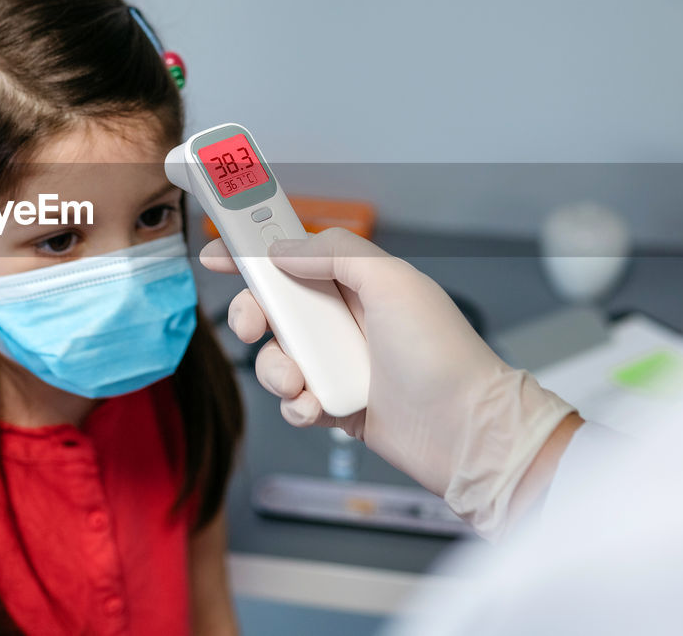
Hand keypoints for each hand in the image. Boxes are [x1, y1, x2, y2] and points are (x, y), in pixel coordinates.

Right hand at [200, 228, 576, 538]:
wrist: (465, 433)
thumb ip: (335, 252)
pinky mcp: (335, 406)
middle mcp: (344, 321)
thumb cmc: (442, 356)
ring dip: (276, 371)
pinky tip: (319, 409)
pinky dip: (297, 406)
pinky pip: (293, 402)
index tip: (217, 253)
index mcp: (357, 283)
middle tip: (252, 327)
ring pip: (276, 359)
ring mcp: (338, 365)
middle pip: (272, 309)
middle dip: (252, 317)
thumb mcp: (392, 281)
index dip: (252, 254)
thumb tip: (283, 249)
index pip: (294, 257)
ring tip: (301, 384)